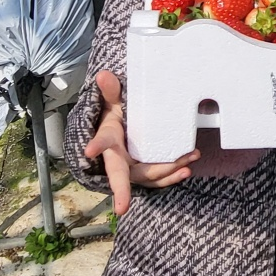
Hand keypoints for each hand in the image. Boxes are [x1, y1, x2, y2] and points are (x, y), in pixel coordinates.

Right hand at [83, 70, 198, 216]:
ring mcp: (133, 167)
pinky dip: (171, 177)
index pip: (101, 140)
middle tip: (127, 200)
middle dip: (123, 189)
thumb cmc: (118, 114)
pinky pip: (157, 180)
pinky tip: (185, 170)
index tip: (90, 150)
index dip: (96, 145)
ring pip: (146, 177)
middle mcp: (118, 157)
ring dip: (166, 173)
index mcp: (109, 138)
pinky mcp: (146, 172)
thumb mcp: (115, 101)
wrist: (124, 126)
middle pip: (122, 173)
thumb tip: (103, 74)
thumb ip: (112, 90)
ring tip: (186, 164)